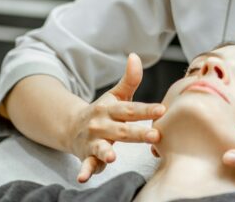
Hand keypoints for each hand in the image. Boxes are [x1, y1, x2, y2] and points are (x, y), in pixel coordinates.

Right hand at [69, 53, 165, 182]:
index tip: (162, 110)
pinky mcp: (87, 155)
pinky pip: (86, 164)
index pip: (131, 109)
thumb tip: (135, 56)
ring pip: (101, 147)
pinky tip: (84, 178)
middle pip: (122, 129)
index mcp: (112, 108)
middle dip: (138, 133)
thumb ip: (130, 79)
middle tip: (155, 135)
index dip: (147, 109)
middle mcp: (102, 124)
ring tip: (114, 156)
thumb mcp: (117, 95)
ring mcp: (93, 140)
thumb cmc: (105, 111)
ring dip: (106, 151)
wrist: (73, 126)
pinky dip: (85, 171)